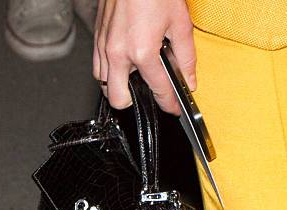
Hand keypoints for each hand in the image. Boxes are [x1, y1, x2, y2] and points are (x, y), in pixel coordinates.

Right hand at [93, 0, 196, 115]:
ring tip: (136, 75)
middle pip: (118, 100)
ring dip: (120, 85)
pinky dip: (110, 71)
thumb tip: (188, 79)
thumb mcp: (180, 23)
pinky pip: (98, 67)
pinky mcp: (98, 38)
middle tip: (148, 93)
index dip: (169, 104)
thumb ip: (185, 58)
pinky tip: (124, 62)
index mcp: (141, 52)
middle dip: (134, 102)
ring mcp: (104, 46)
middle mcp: (118, 53)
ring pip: (104, 84)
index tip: (172, 108)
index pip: (157, 91)